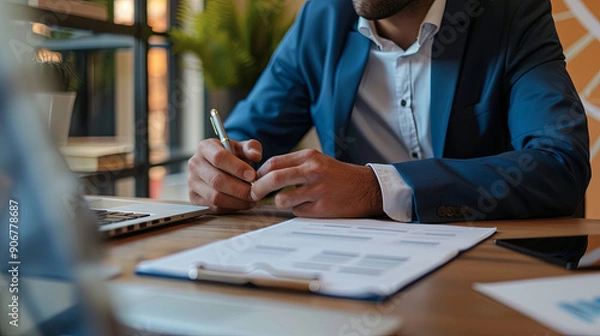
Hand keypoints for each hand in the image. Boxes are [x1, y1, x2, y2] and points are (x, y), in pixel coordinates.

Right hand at [188, 138, 261, 212]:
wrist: (220, 166)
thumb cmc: (232, 156)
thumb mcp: (242, 147)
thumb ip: (252, 148)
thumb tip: (255, 156)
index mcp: (205, 147)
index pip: (219, 157)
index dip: (237, 168)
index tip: (252, 175)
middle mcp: (195, 164)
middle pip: (217, 180)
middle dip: (239, 189)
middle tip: (255, 192)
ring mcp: (192, 182)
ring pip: (215, 197)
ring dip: (236, 201)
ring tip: (251, 199)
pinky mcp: (194, 197)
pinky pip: (213, 207)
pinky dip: (230, 208)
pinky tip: (241, 203)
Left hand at [250, 149, 383, 217]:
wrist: (368, 188)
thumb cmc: (339, 175)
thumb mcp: (318, 161)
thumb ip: (294, 165)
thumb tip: (266, 173)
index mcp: (309, 157)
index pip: (273, 163)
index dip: (259, 174)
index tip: (255, 181)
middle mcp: (313, 170)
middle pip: (273, 178)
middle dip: (258, 189)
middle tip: (253, 195)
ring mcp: (318, 190)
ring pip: (282, 199)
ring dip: (280, 202)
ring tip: (290, 201)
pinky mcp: (322, 208)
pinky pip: (298, 211)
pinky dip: (299, 210)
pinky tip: (311, 206)